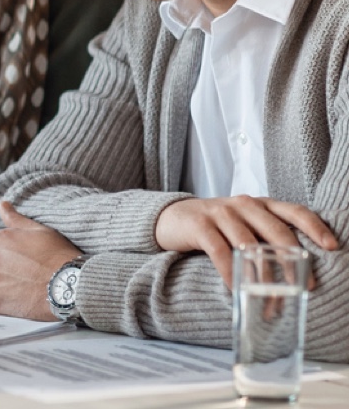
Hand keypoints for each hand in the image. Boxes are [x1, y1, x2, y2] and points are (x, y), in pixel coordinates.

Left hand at [0, 202, 79, 320]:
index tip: (23, 263)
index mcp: (0, 238)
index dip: (9, 256)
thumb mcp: (41, 231)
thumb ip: (16, 219)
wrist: (72, 286)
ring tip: (16, 291)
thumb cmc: (60, 257)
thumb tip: (3, 205)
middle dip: (0, 270)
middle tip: (22, 277)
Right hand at [155, 196, 337, 286]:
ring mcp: (220, 213)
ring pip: (249, 244)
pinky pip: (219, 251)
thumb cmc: (213, 226)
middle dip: (292, 261)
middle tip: (305, 285)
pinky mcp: (199, 225)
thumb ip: (264, 235)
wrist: (170, 217)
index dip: (314, 228)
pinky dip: (230, 272)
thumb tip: (295, 267)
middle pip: (275, 231)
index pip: (294, 211)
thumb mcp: (242, 224)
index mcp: (260, 204)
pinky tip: (237, 288)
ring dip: (261, 275)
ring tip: (270, 297)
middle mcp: (244, 205)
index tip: (331, 246)